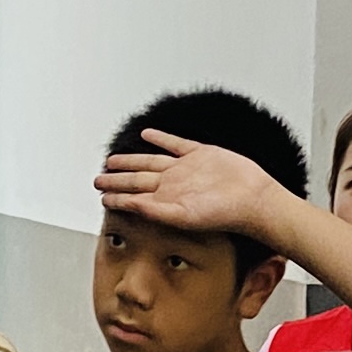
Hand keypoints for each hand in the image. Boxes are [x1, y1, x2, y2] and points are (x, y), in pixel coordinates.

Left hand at [93, 129, 303, 250]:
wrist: (253, 199)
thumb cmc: (223, 215)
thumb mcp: (182, 217)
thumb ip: (153, 210)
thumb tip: (127, 204)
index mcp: (166, 200)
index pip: (134, 196)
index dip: (116, 195)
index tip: (100, 195)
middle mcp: (173, 184)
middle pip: (137, 179)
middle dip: (116, 179)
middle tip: (98, 179)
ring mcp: (185, 168)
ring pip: (150, 161)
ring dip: (131, 160)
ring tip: (113, 160)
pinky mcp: (200, 154)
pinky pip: (175, 144)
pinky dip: (160, 139)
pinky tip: (147, 135)